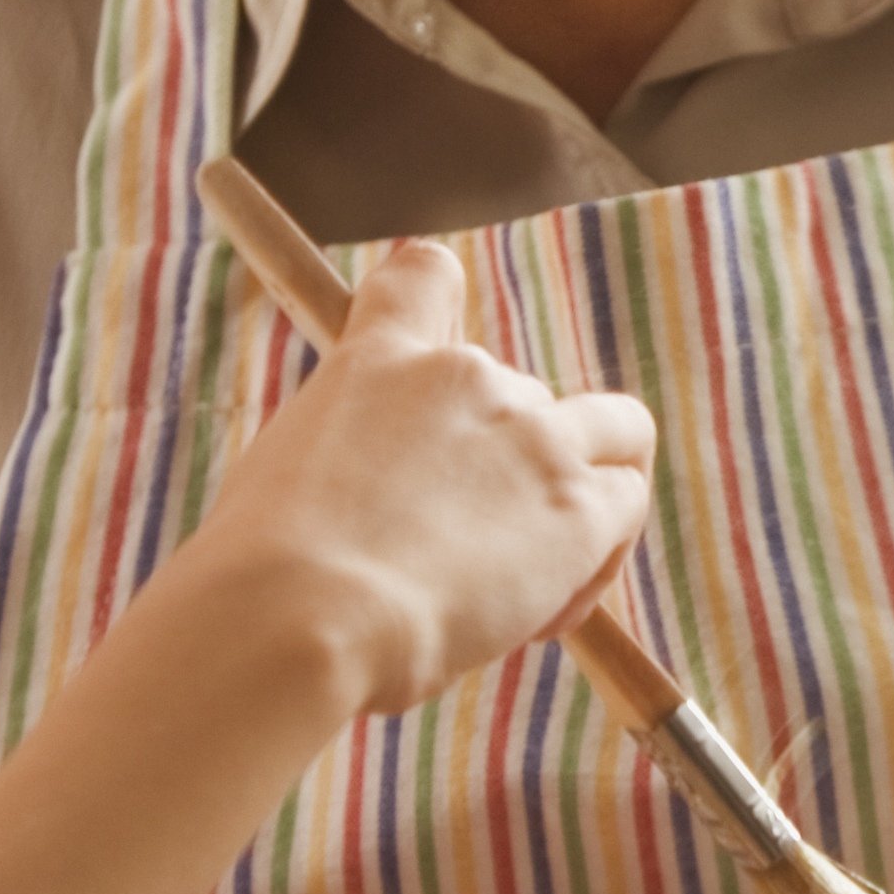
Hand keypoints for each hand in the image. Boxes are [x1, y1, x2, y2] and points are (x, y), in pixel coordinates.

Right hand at [184, 239, 656, 714]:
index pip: (428, 277)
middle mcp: (465, 376)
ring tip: (531, 580)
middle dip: (511, 473)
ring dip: (589, 492)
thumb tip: (374, 498)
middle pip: (527, 397)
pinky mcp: (580, 505)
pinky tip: (541, 615)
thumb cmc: (266, 572)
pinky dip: (598, 560)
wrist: (303, 616)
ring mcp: (533, 436)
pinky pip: (626, 508)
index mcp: (379, 358)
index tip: (444, 379)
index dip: (447, 314)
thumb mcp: (283, 473)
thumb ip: (348, 456)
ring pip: (618, 432)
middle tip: (464, 560)